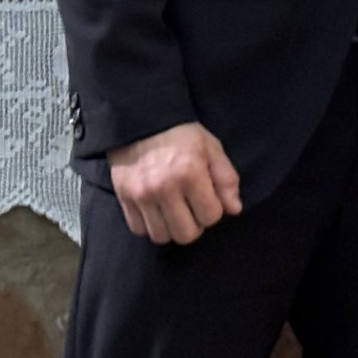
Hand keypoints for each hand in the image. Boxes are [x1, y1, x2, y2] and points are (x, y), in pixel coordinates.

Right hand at [106, 122, 242, 244]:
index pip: (210, 216)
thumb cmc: (181, 135)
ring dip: (171, 228)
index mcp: (190, 173)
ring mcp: (142, 196)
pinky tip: (156, 211)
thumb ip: (226, 179)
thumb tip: (234, 209)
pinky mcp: (124, 199)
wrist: (141, 121)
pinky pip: (138, 230)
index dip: (214, 211)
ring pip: (161, 237)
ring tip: (174, 211)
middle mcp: (165, 188)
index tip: (209, 199)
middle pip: (185, 234)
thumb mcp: (211, 148)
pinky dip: (149, 226)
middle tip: (192, 210)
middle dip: (194, 225)